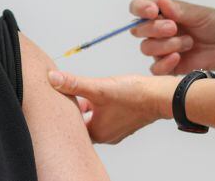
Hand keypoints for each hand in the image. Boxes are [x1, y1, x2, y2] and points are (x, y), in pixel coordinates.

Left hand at [47, 71, 177, 143]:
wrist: (161, 96)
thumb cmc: (134, 95)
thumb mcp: (98, 87)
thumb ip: (74, 83)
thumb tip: (52, 78)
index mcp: (97, 132)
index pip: (72, 126)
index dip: (64, 111)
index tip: (59, 98)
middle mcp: (107, 135)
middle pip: (82, 122)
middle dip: (75, 107)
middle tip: (70, 93)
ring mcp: (117, 129)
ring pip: (94, 118)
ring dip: (88, 105)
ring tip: (86, 91)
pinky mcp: (125, 121)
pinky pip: (106, 115)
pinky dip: (101, 105)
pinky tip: (103, 93)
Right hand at [130, 0, 214, 75]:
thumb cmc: (214, 24)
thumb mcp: (199, 13)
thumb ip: (178, 10)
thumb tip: (161, 0)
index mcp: (161, 12)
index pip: (138, 7)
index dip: (140, 9)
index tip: (153, 11)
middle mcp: (156, 30)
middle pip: (138, 30)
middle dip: (154, 28)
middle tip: (173, 27)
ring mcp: (160, 48)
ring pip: (146, 48)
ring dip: (166, 45)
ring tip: (188, 42)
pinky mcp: (167, 66)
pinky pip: (155, 68)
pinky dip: (164, 63)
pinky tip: (178, 58)